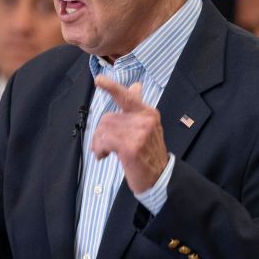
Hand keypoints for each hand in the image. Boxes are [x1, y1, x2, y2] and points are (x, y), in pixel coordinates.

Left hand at [91, 76, 167, 193]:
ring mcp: (139, 132)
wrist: (159, 177)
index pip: (127, 96)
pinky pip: (104, 140)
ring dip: (99, 143)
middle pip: (108, 118)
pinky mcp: (131, 146)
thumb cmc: (148, 153)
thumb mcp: (146, 127)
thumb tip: (136, 85)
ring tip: (105, 152)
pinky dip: (100, 149)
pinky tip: (105, 156)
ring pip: (104, 129)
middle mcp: (145, 120)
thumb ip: (137, 107)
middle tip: (103, 146)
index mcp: (148, 113)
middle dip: (101, 133)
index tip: (98, 80)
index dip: (111, 87)